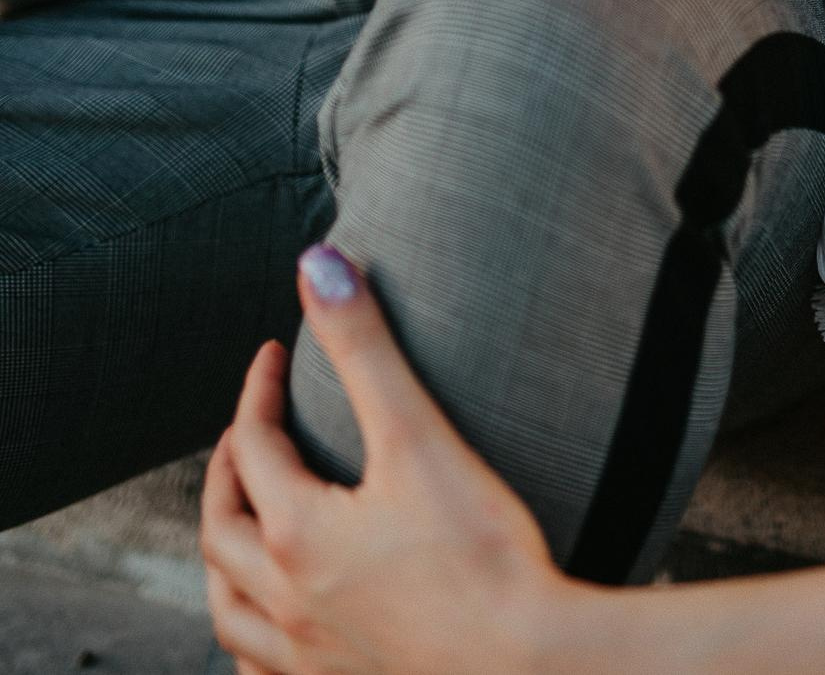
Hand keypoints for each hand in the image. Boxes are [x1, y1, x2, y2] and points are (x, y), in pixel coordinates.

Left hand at [200, 246, 618, 674]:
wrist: (527, 665)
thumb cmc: (483, 554)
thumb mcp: (418, 435)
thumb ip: (365, 346)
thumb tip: (317, 264)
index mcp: (296, 534)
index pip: (252, 445)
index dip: (259, 389)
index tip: (277, 353)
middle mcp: (285, 602)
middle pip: (222, 528)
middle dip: (228, 468)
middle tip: (251, 429)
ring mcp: (308, 659)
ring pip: (228, 612)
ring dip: (224, 559)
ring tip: (241, 526)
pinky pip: (263, 674)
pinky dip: (253, 643)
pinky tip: (277, 630)